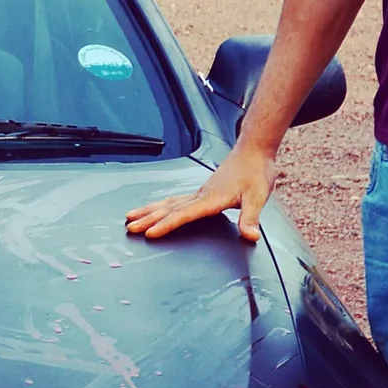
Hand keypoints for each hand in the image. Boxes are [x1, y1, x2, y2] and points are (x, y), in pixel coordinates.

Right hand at [125, 143, 277, 243]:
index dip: (167, 224)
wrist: (252, 151)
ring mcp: (199, 192)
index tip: (150, 233)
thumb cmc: (255, 172)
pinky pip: (174, 200)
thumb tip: (250, 237)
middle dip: (148, 218)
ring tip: (130, 217)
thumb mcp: (258, 197)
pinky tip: (154, 209)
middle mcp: (200, 195)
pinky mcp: (201, 191)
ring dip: (149, 211)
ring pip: (168, 203)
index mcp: (211, 199)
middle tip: (129, 227)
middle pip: (169, 208)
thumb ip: (250, 218)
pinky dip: (160, 206)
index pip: (184, 214)